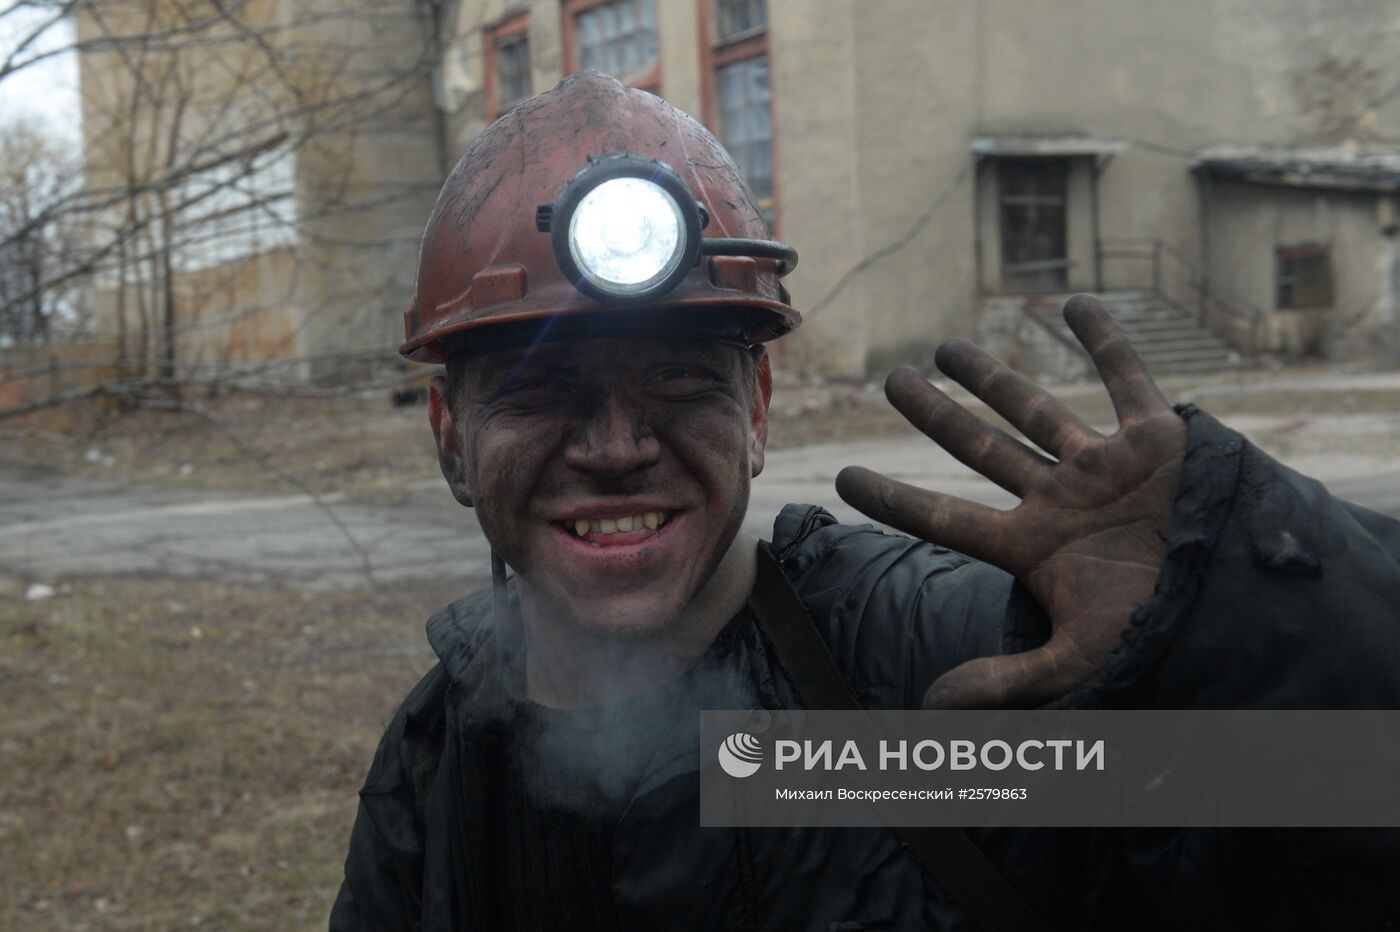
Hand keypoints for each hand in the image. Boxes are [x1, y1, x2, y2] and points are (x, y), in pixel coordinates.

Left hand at [836, 295, 1187, 708]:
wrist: (1237, 606)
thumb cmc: (1158, 630)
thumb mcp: (1078, 658)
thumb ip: (1007, 681)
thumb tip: (933, 704)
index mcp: (1033, 546)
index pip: (945, 518)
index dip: (893, 497)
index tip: (841, 476)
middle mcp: (1059, 499)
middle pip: (980, 449)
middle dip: (935, 416)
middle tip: (891, 381)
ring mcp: (1103, 467)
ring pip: (1035, 409)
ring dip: (992, 376)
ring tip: (947, 348)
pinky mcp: (1157, 440)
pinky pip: (1127, 381)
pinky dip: (1106, 342)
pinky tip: (1074, 304)